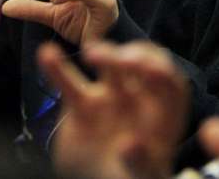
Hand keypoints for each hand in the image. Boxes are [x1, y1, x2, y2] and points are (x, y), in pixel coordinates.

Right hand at [40, 41, 185, 178]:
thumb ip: (140, 162)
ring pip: (110, 69)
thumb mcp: (141, 176)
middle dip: (135, 57)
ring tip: (91, 53)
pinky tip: (47, 54)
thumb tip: (132, 144)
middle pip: (143, 68)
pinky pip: (71, 85)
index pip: (171, 87)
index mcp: (163, 117)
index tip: (151, 69)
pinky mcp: (83, 105)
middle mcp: (140, 101)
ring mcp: (111, 99)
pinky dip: (58, 69)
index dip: (163, 74)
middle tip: (122, 60)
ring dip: (104, 54)